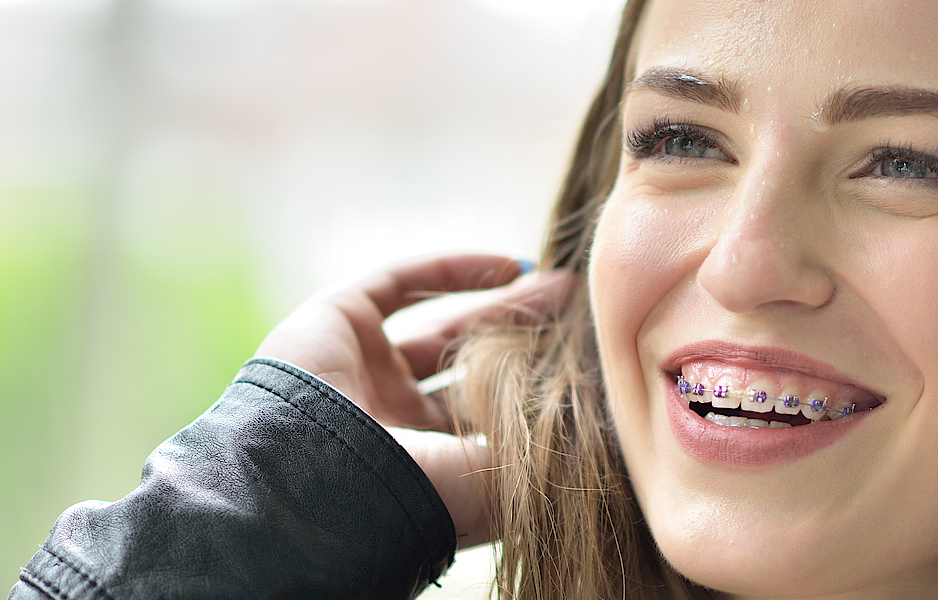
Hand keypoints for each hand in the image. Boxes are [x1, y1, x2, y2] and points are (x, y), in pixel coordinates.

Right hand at [253, 251, 571, 539]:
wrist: (327, 475)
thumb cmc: (422, 494)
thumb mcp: (502, 483)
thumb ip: (548, 451)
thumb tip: (610, 433)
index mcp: (427, 469)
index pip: (491, 420)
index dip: (536, 390)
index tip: (589, 363)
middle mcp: (392, 424)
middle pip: (473, 371)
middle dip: (526, 342)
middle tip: (581, 315)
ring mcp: (362, 372)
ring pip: (444, 329)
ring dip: (502, 305)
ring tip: (560, 288)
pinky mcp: (335, 322)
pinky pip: (400, 284)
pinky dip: (454, 268)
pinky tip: (509, 265)